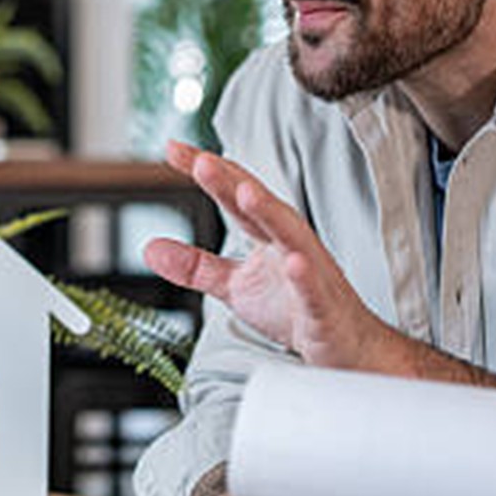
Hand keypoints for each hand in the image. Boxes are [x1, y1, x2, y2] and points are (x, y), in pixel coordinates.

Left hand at [143, 140, 384, 368]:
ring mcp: (310, 273)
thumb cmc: (294, 309)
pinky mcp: (322, 307)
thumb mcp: (235, 286)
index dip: (205, 172)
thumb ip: (195, 265)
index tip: (172, 148)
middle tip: (202, 161)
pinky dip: (305, 276)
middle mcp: (290, 243)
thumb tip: (150, 248)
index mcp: (267, 234)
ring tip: (245, 192)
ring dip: (269, 213)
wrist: (345, 347)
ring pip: (291, 237)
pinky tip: (294, 262)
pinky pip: (313, 290)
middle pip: (259, 206)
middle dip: (232, 182)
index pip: (233, 195)